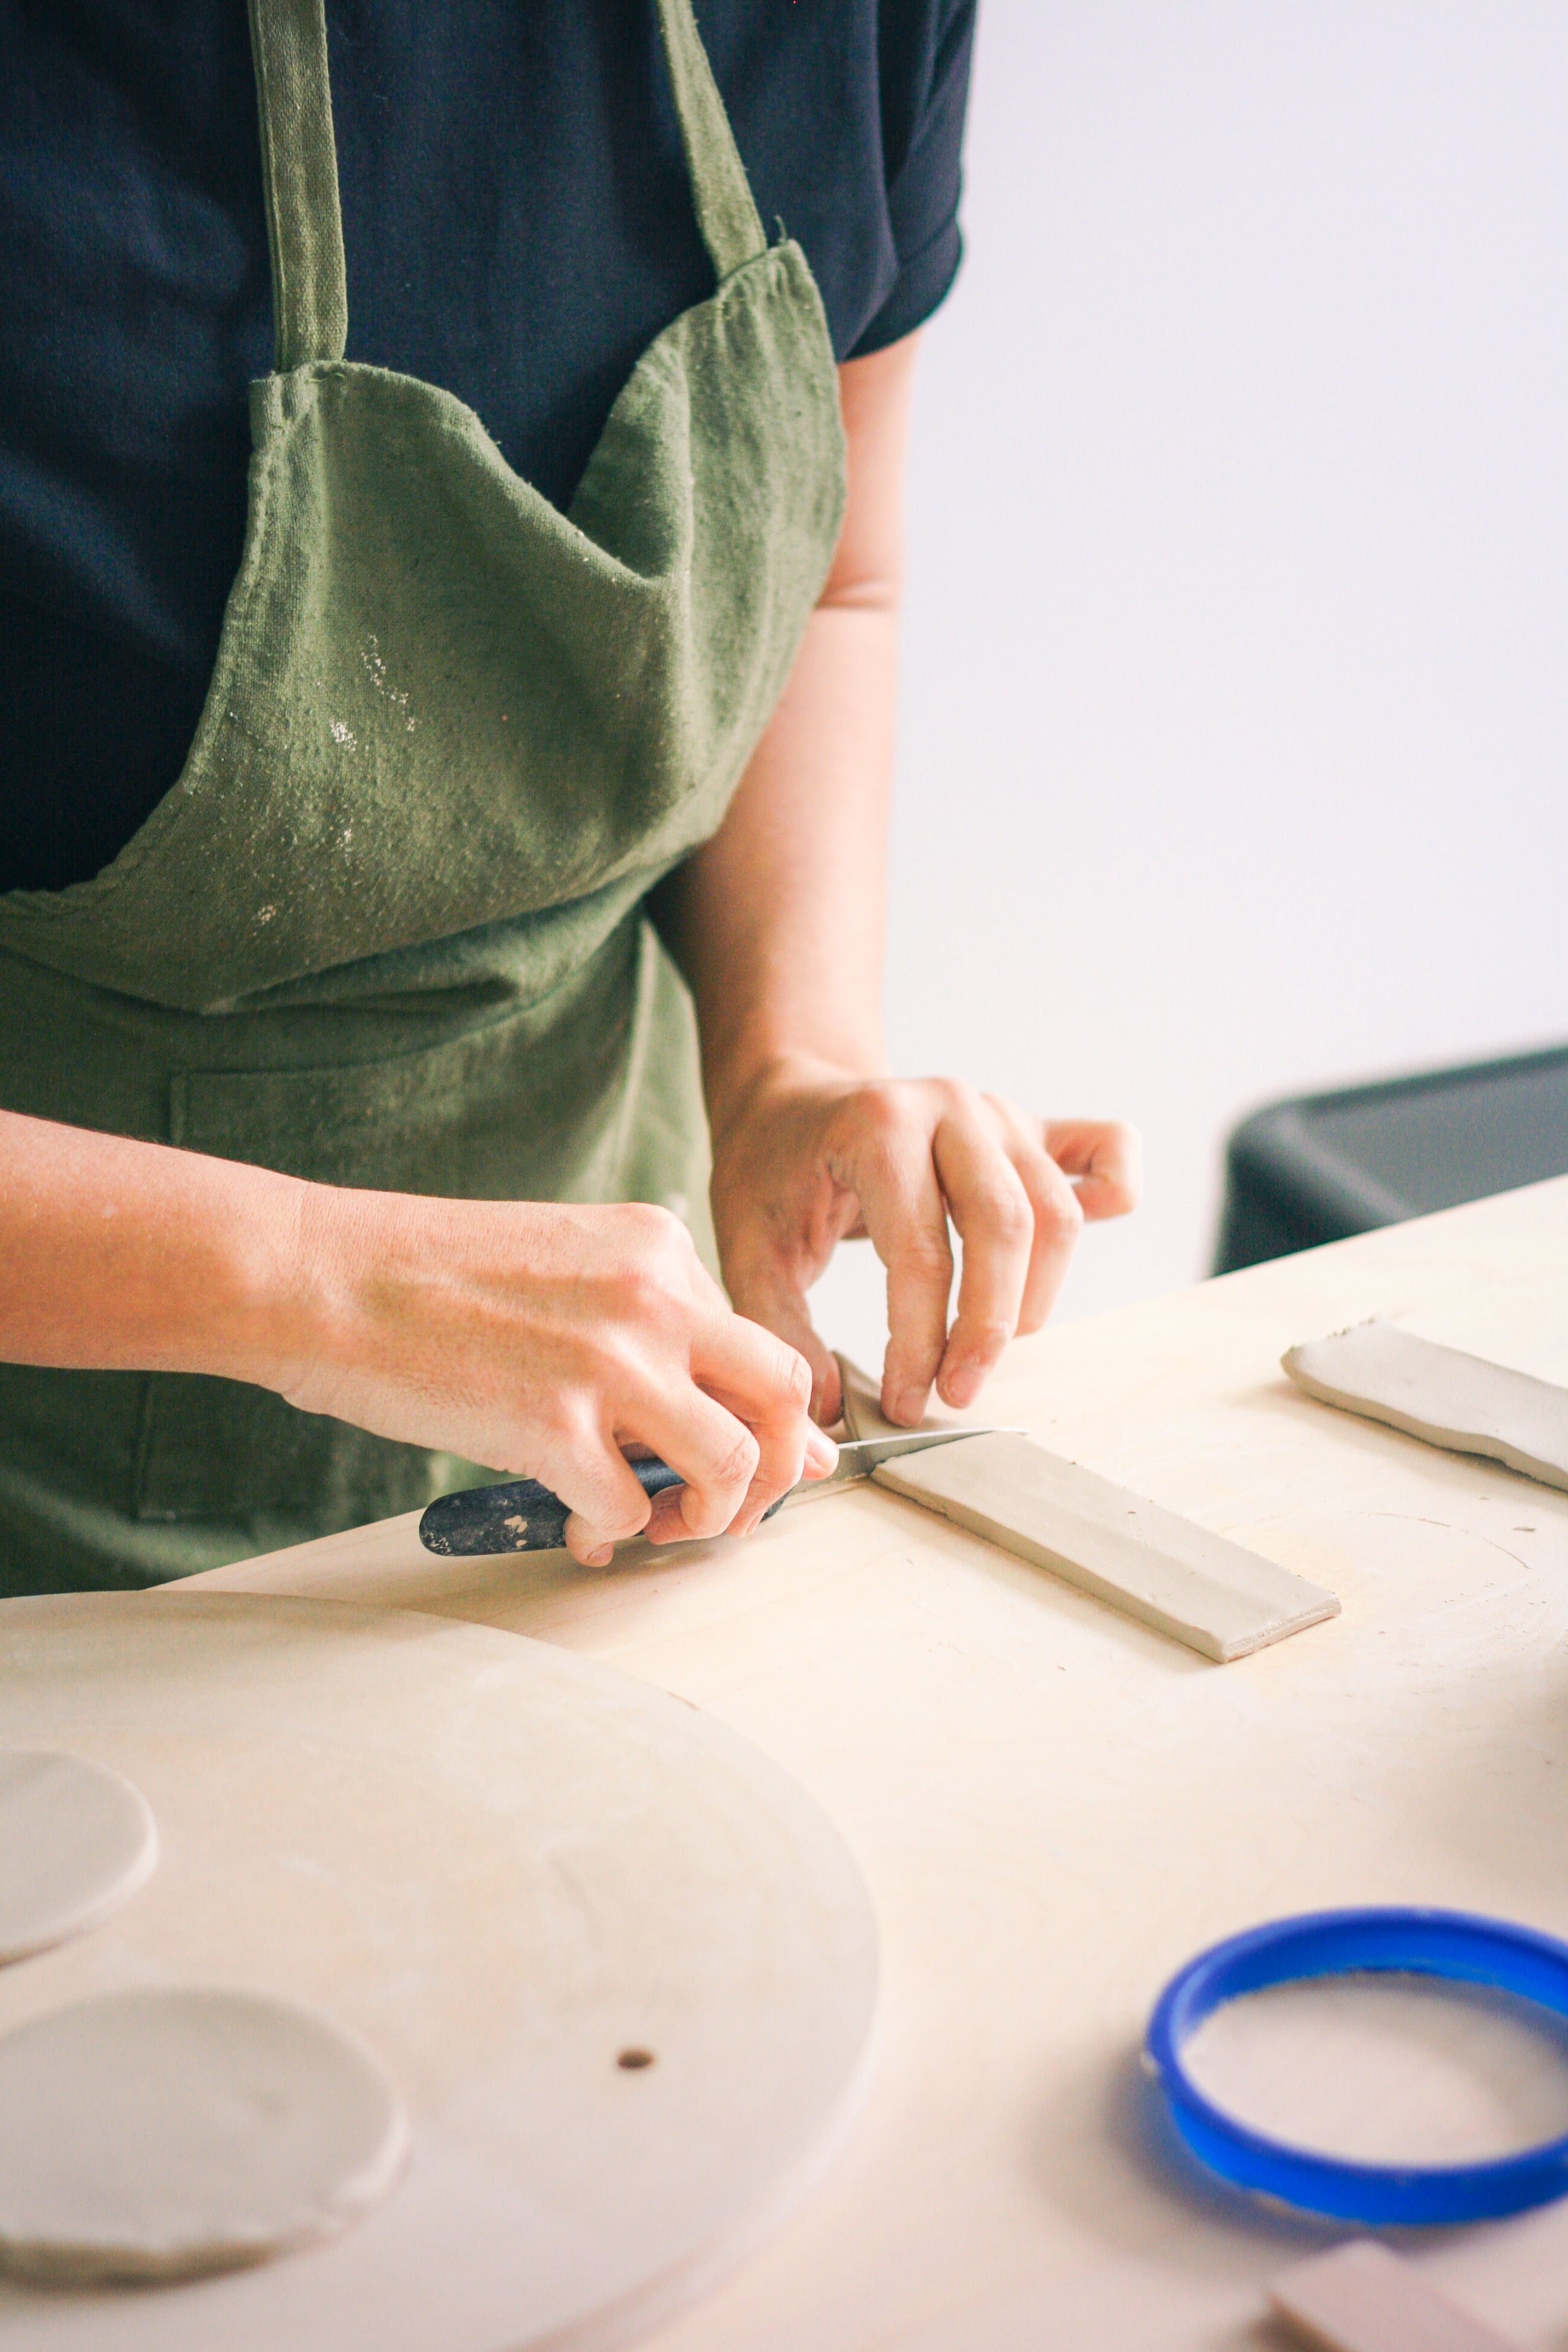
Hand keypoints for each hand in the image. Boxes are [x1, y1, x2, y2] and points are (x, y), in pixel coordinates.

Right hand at [280, 1192, 834, 1565]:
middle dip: (777, 1469)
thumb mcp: (566, 1261)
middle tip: (733, 1507)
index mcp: (659, 1246)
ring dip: (706, 1514)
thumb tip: (703, 1403)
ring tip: (656, 1522)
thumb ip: (641, 1318)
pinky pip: (628, 1510)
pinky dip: (609, 1531)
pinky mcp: (555, 1428)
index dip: (762, 1417)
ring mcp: (610, 1362)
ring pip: (732, 1463)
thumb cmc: (424, 1275)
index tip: (752, 1457)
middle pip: (783, 1396)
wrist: (322, 1276)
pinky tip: (573, 1522)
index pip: (757, 1342)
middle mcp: (654, 1297)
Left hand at [709, 1056, 1140, 1426]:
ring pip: (1054, 1213)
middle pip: (1006, 1228)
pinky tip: (1080, 1243)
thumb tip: (832, 1413)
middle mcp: (950, 1106)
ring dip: (1035, 1297)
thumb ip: (783, 1331)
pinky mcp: (1029, 1125)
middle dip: (987, 1330)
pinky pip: (1106, 1148)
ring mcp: (997, 1111)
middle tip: (957, 1393)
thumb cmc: (771, 1169)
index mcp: (877, 1126)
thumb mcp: (749, 1247)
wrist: (792, 1098)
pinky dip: (1116, 1192)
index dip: (920, 1341)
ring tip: (987, 1350)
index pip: (920, 1251)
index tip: (906, 1400)